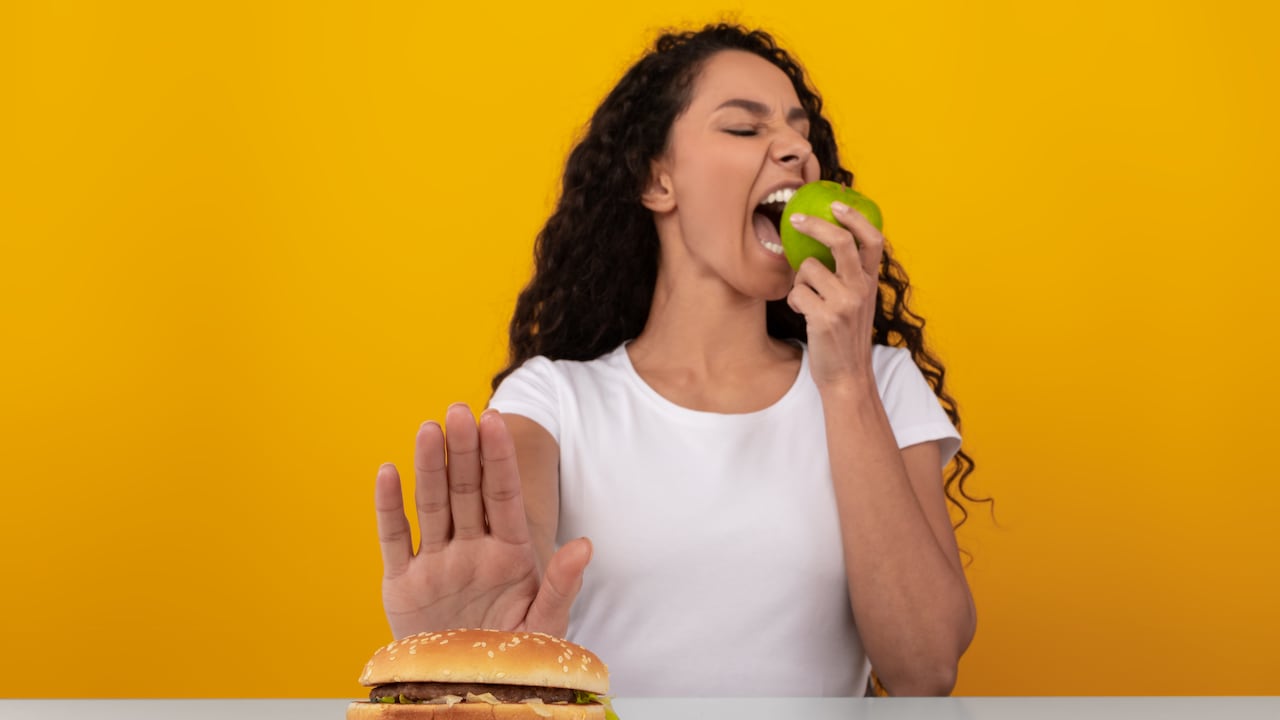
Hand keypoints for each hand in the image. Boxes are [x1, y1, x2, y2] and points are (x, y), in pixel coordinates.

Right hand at [375, 404, 591, 638]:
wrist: (467, 691)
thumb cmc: (514, 658)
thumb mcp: (544, 626)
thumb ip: (561, 586)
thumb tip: (585, 545)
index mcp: (509, 554)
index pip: (504, 496)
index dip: (499, 459)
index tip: (496, 421)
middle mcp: (471, 549)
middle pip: (466, 491)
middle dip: (464, 451)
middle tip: (458, 410)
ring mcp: (436, 563)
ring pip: (431, 505)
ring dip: (428, 467)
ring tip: (428, 429)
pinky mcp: (402, 583)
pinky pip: (395, 538)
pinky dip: (389, 507)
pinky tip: (388, 471)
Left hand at [785, 201, 886, 389]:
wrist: (847, 376)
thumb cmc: (846, 336)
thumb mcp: (858, 302)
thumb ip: (850, 275)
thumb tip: (826, 241)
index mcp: (870, 282)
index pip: (872, 239)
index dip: (855, 218)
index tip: (836, 204)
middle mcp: (861, 289)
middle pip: (839, 242)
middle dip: (814, 226)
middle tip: (795, 220)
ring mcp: (844, 303)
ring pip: (808, 269)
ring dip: (799, 281)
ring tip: (808, 299)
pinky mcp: (824, 318)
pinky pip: (795, 293)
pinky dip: (793, 301)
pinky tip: (804, 314)